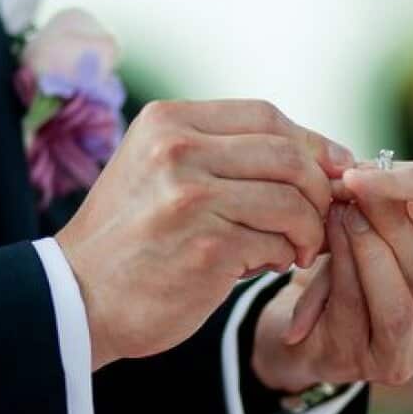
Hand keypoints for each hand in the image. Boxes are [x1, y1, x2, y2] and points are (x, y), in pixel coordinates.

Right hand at [56, 100, 354, 370]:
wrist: (78, 297)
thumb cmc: (133, 237)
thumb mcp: (160, 170)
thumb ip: (223, 153)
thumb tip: (320, 155)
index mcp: (168, 122)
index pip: (266, 116)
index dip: (311, 142)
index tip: (335, 169)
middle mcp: (178, 151)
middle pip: (288, 154)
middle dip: (318, 189)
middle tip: (320, 218)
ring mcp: (191, 198)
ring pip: (291, 200)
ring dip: (308, 229)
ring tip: (296, 248)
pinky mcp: (207, 247)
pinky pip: (278, 243)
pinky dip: (285, 256)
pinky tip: (267, 266)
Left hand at [251, 195, 412, 391]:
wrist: (314, 332)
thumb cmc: (361, 275)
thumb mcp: (392, 247)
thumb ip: (406, 221)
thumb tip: (397, 170)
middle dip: (395, 227)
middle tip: (369, 188)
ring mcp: (410, 360)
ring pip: (395, 302)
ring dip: (368, 248)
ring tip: (348, 209)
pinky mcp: (367, 369)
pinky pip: (356, 312)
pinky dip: (342, 269)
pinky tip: (330, 236)